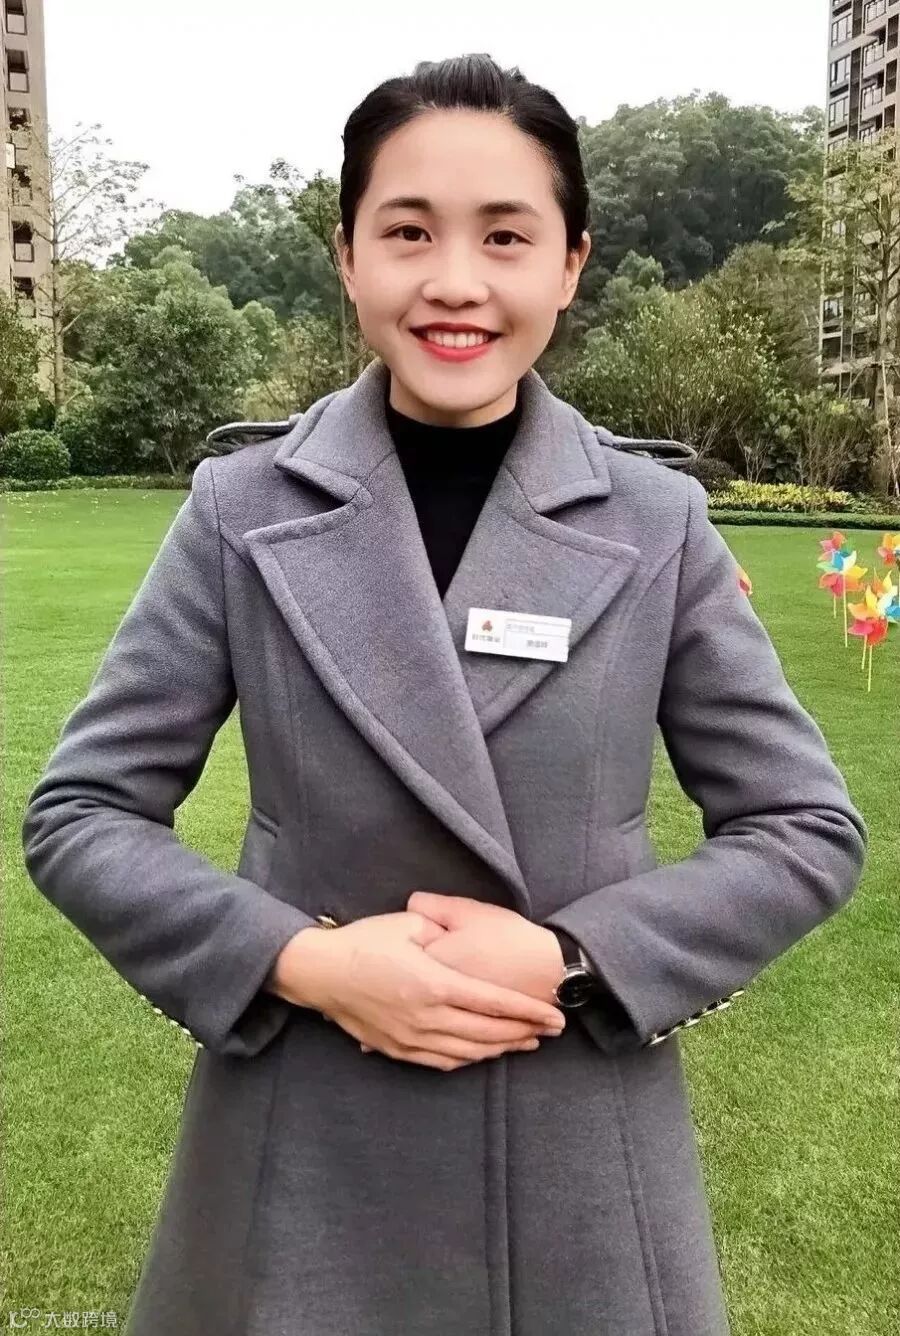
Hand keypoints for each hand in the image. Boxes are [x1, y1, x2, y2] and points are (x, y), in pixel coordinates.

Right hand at [272, 911, 564, 1071]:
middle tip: (549, 1031)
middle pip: (487, 1032)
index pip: (493, 1002)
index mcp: (434, 983)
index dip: (528, 1010)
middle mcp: (426, 1017)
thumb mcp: (408, 923)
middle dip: (523, 1032)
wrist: (319, 972)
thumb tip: (462, 935)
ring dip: (499, 1049)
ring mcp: (411, 1037)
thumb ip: (442, 929)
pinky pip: (441, 1062)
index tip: (554, 1014)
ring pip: (467, 1052)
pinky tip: (482, 1054)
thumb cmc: (363, 941)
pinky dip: (468, 1059)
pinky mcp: (397, 1049)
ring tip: (524, 1043)